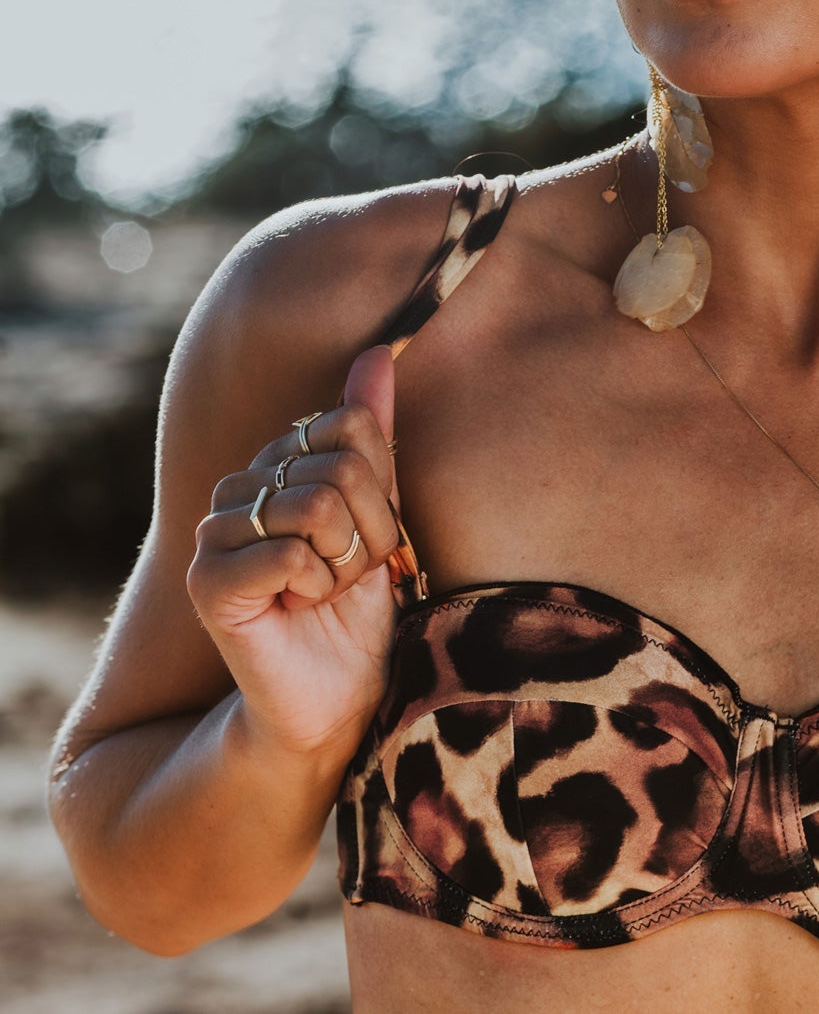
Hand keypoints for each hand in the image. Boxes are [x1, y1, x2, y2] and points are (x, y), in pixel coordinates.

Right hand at [186, 346, 401, 760]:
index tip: (371, 537)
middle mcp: (239, 488)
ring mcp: (215, 533)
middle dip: (373, 530)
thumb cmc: (362, 606)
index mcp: (277, 465)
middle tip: (350, 574)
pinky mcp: (206, 581)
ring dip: (348, 560)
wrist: (338, 695)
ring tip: (326, 592)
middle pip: (342, 462)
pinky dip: (319, 586)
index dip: (383, 489)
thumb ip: (373, 434)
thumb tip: (377, 350)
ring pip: (319, 502)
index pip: (351, 424)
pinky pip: (293, 550)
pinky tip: (300, 609)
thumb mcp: (382, 510)